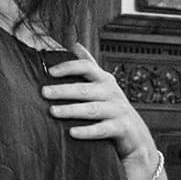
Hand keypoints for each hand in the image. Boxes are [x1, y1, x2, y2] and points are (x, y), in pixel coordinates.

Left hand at [42, 47, 157, 162]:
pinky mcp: (121, 128)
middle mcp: (111, 92)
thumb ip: (89, 67)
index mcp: (104, 80)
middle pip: (85, 89)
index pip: (86, 67)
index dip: (69, 67)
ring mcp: (117, 110)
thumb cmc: (113, 108)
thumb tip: (75, 44)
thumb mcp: (103, 84)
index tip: (51, 71)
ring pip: (92, 109)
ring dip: (71, 110)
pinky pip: (101, 129)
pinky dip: (87, 131)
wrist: (136, 134)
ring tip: (53, 112)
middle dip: (63, 90)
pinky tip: (72, 133)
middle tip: (44, 92)